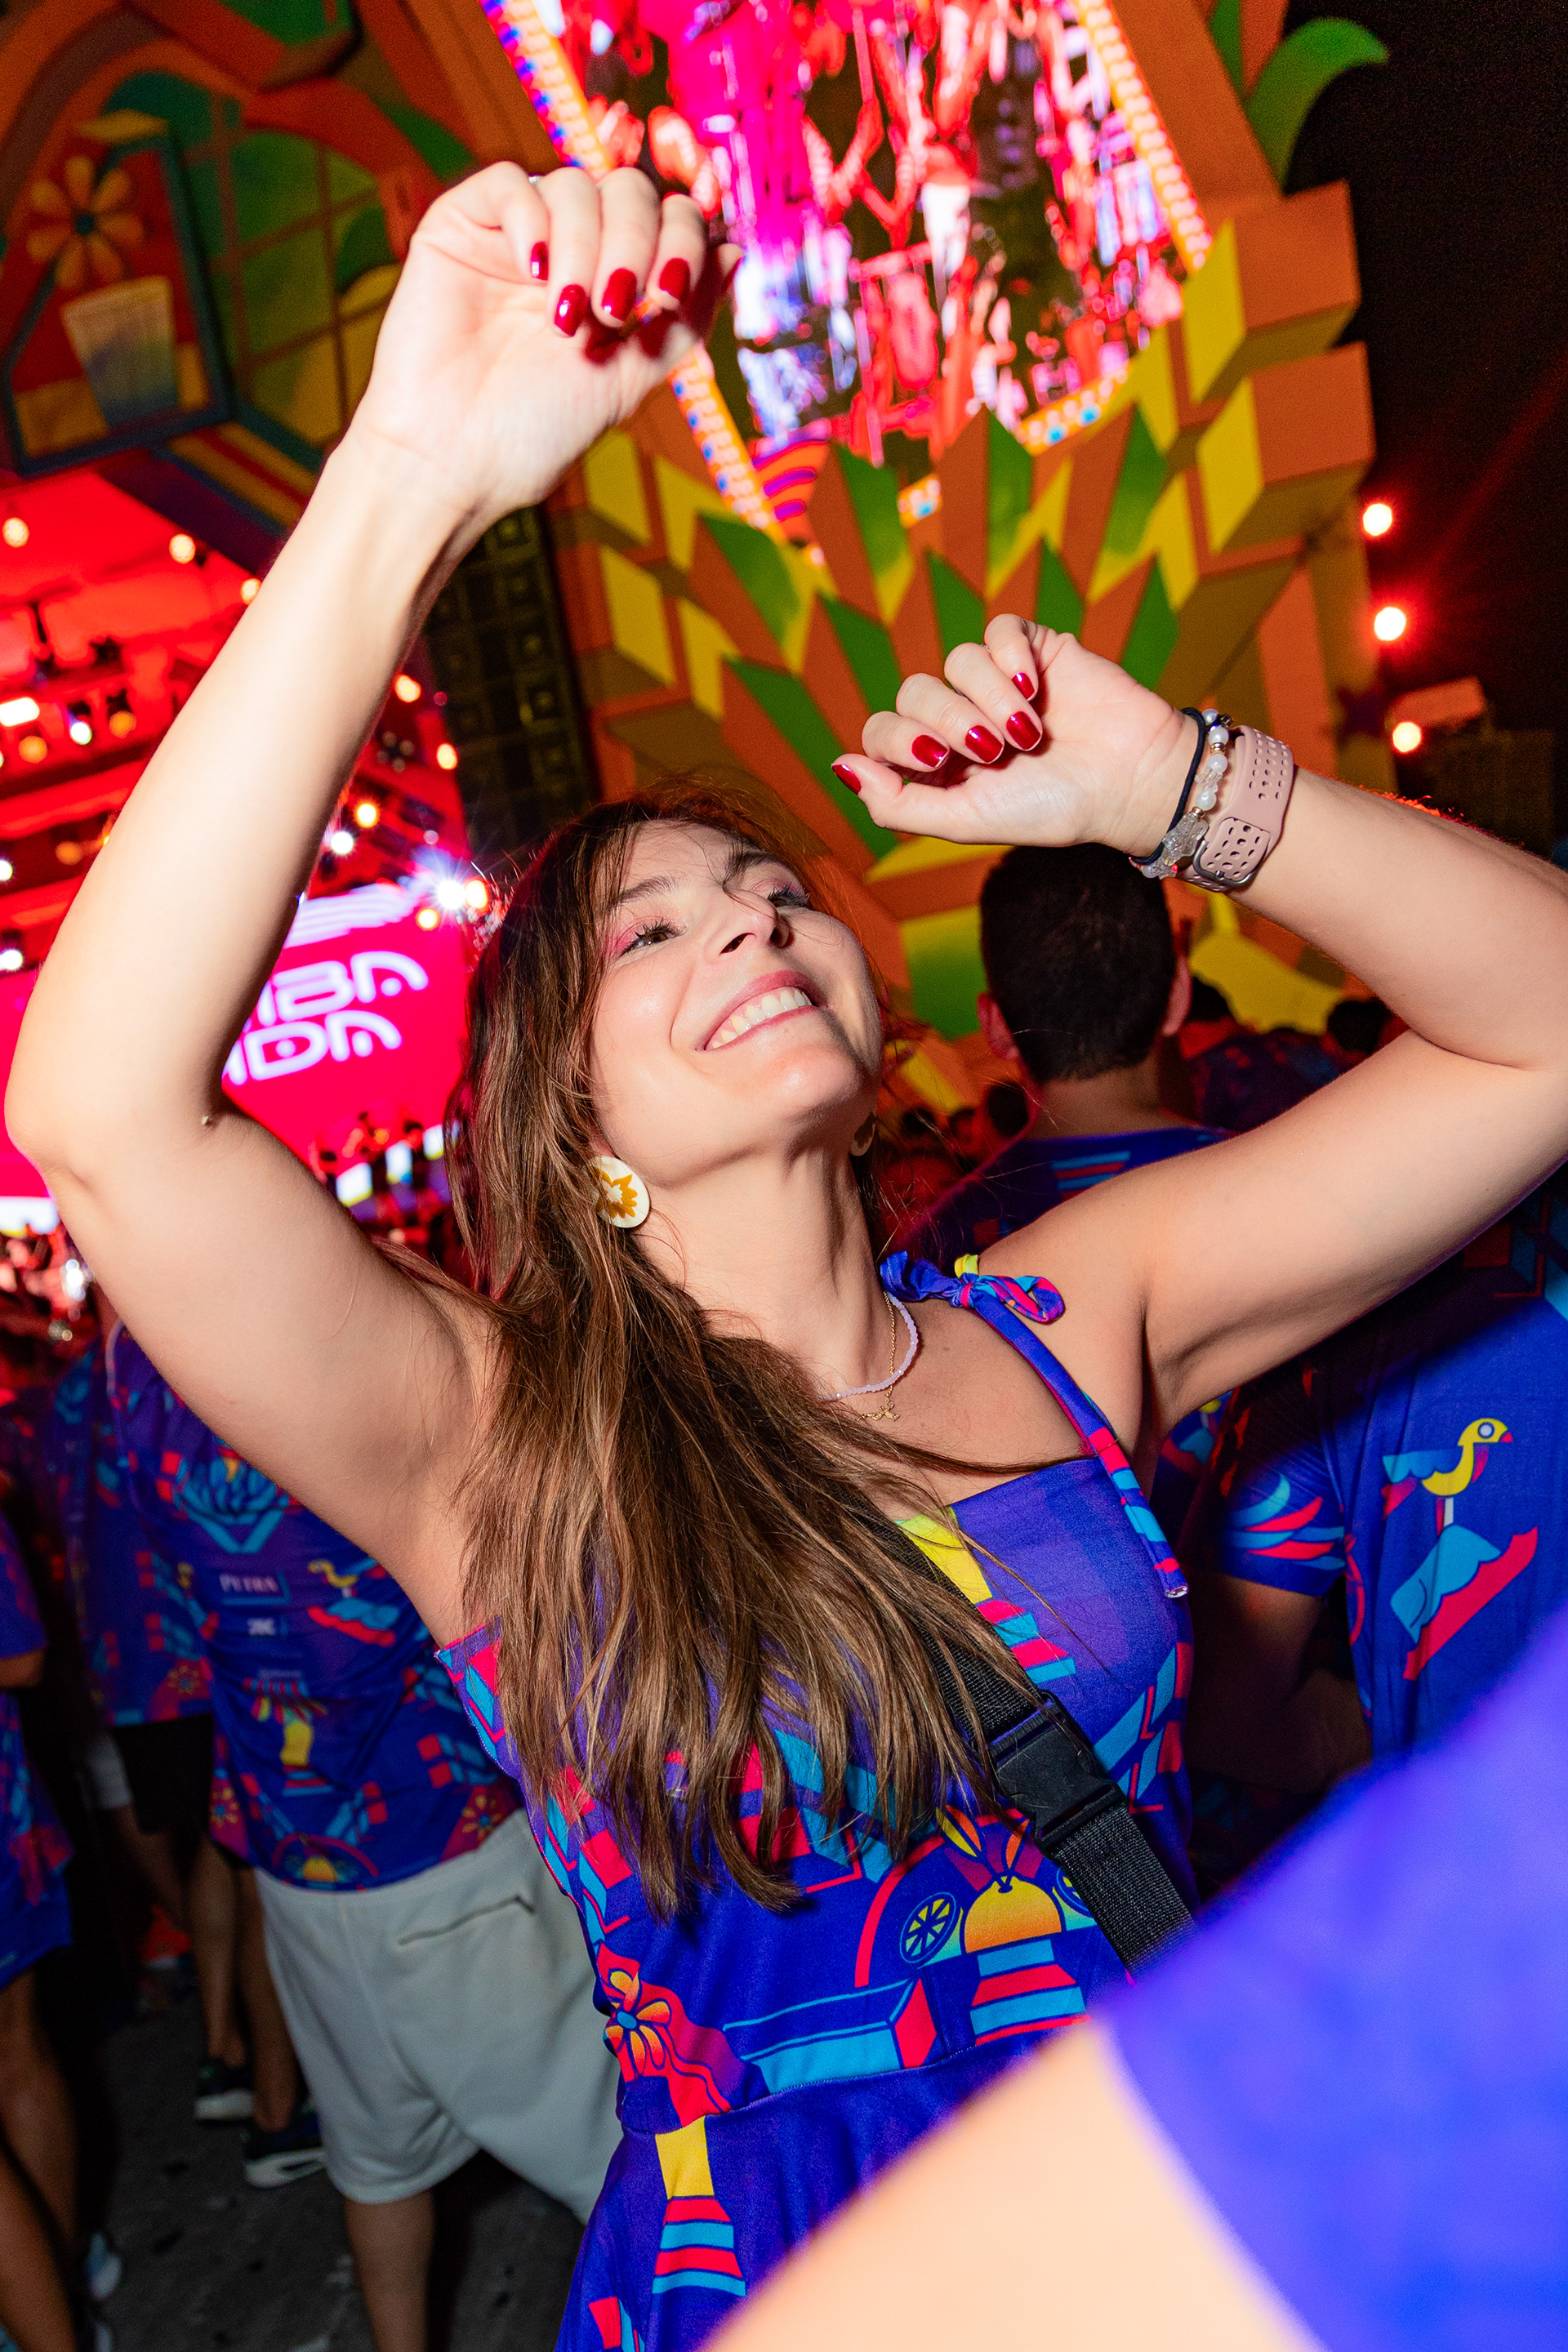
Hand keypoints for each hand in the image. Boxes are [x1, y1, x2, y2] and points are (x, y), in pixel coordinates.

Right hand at [345, 165, 732, 535]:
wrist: (455, 460)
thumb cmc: (536, 431)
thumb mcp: (632, 377)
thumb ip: (684, 319)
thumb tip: (734, 249)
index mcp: (617, 279)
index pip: (671, 221)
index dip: (682, 243)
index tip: (665, 300)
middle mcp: (571, 249)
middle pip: (631, 192)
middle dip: (637, 244)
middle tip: (616, 310)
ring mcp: (518, 234)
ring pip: (576, 185)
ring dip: (585, 246)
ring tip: (566, 315)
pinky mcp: (462, 225)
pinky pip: (511, 183)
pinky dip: (531, 218)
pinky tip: (532, 270)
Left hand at [835, 617, 1195, 857]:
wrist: (1128, 781)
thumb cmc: (1050, 809)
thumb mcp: (963, 820)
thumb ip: (895, 802)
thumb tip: (839, 766)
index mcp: (937, 763)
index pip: (880, 732)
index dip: (899, 742)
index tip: (936, 761)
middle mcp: (958, 719)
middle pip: (912, 693)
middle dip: (948, 722)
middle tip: (995, 751)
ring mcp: (993, 682)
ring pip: (955, 661)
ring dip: (989, 699)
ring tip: (1029, 732)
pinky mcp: (1031, 649)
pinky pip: (996, 630)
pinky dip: (1010, 659)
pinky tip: (1037, 687)